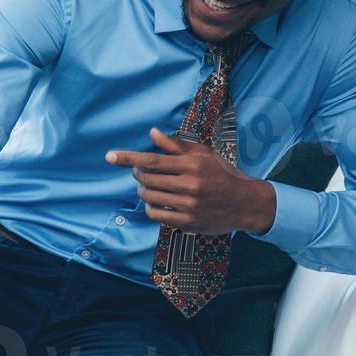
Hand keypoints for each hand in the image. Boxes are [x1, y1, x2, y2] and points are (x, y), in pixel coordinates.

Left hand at [106, 128, 275, 234]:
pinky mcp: (187, 223)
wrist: (245, 203)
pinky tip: (158, 203)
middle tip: (143, 173)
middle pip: (147, 179)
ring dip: (144, 191)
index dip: (128, 158)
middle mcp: (189, 185)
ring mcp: (187, 205)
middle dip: (139, 175)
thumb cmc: (222, 174)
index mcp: (191, 165)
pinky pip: (156, 215)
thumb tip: (152, 132)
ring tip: (152, 187)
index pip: (152, 160)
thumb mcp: (203, 155)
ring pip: (148, 197)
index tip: (110, 156)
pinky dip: (151, 208)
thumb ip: (176, 146)